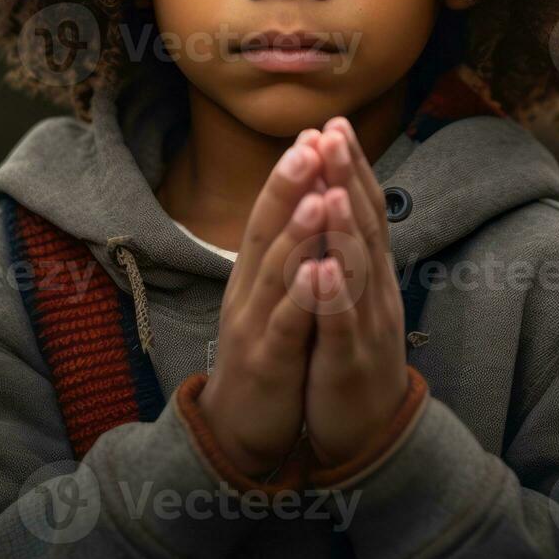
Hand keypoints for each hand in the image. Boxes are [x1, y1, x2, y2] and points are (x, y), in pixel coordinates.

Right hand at [197, 141, 327, 476]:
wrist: (239, 428)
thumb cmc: (265, 354)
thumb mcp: (271, 298)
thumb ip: (284, 254)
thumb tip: (305, 202)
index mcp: (255, 273)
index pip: (271, 213)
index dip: (290, 174)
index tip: (314, 130)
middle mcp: (249, 290)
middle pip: (267, 229)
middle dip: (289, 184)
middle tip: (311, 140)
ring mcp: (254, 324)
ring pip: (276, 271)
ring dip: (298, 231)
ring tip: (319, 193)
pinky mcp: (267, 361)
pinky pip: (286, 325)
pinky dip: (301, 297)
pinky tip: (318, 272)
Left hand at [300, 117, 410, 466]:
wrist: (371, 432)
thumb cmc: (354, 355)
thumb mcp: (356, 297)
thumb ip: (352, 251)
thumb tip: (342, 198)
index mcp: (371, 274)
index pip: (364, 209)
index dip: (351, 167)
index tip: (335, 123)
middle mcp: (375, 290)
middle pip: (363, 225)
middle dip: (348, 178)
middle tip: (335, 131)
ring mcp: (365, 325)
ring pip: (356, 269)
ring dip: (344, 227)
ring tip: (330, 187)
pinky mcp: (348, 361)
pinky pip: (340, 325)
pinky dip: (332, 295)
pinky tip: (322, 268)